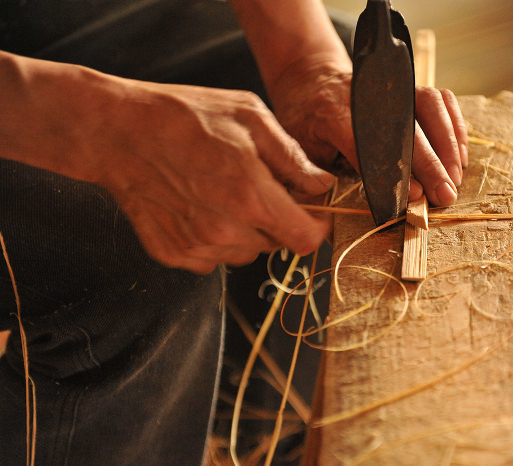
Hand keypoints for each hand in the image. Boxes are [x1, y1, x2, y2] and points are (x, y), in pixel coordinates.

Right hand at [95, 80, 334, 272]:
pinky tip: (199, 205)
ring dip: (247, 231)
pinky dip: (215, 238)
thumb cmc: (183, 117)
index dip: (316, 226)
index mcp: (251, 197)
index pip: (306, 240)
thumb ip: (292, 157)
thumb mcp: (250, 117)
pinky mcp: (174, 255)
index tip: (312, 212)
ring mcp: (197, 248)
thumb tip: (321, 184)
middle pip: (277, 244)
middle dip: (278, 220)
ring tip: (223, 192)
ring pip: (246, 253)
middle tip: (258, 187)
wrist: (116, 132)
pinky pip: (213, 259)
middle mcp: (226, 231)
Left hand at [268, 56, 468, 206]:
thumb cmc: (305, 121)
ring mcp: (392, 86)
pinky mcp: (409, 84)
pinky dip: (454, 127)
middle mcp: (367, 94)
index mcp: (333, 113)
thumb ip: (313, 176)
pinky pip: (441, 101)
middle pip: (406, 128)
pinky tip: (458, 156)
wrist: (312, 78)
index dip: (392, 171)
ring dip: (446, 145)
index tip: (414, 195)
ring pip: (429, 108)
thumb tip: (327, 213)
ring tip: (454, 178)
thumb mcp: (300, 149)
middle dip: (429, 164)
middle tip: (444, 195)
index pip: (367, 143)